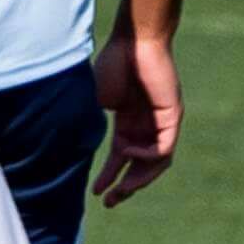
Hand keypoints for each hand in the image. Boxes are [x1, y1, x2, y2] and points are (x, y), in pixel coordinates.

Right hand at [92, 29, 181, 203]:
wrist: (133, 40)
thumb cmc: (111, 64)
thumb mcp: (93, 103)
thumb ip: (88, 127)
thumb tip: (71, 151)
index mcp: (127, 122)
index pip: (121, 157)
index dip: (108, 176)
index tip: (95, 192)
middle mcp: (146, 125)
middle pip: (139, 166)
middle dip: (124, 186)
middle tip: (109, 202)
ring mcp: (161, 122)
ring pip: (155, 163)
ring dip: (137, 180)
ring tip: (120, 191)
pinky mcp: (172, 117)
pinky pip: (162, 148)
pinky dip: (146, 156)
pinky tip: (129, 152)